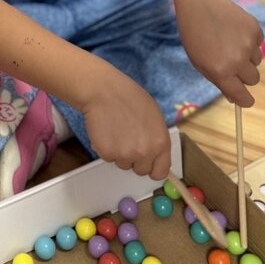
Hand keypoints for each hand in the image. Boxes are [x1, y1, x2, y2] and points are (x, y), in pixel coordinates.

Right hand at [81, 64, 170, 179]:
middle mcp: (145, 152)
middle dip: (135, 159)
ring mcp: (125, 155)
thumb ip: (157, 139)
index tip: (148, 163)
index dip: (153, 167)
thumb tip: (156, 154)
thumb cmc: (128, 97)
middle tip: (129, 139)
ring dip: (120, 153)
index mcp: (160, 142)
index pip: (160, 172)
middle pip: (141, 170)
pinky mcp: (107, 154)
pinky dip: (107, 148)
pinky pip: (109, 158)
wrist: (103, 91)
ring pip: (124, 164)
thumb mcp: (154, 116)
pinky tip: (107, 131)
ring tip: (117, 131)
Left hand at [176, 0, 263, 106]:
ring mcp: (248, 45)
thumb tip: (235, 97)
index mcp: (221, 72)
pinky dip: (250, 41)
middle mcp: (237, 61)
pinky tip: (235, 31)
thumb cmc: (195, 35)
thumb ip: (218, 79)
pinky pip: (259, 44)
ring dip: (247, 56)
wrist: (201, 3)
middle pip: (253, 80)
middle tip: (232, 62)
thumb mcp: (199, 62)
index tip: (246, 100)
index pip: (242, 97)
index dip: (245, 100)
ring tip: (229, 41)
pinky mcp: (255, 30)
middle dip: (245, 75)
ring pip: (257, 62)